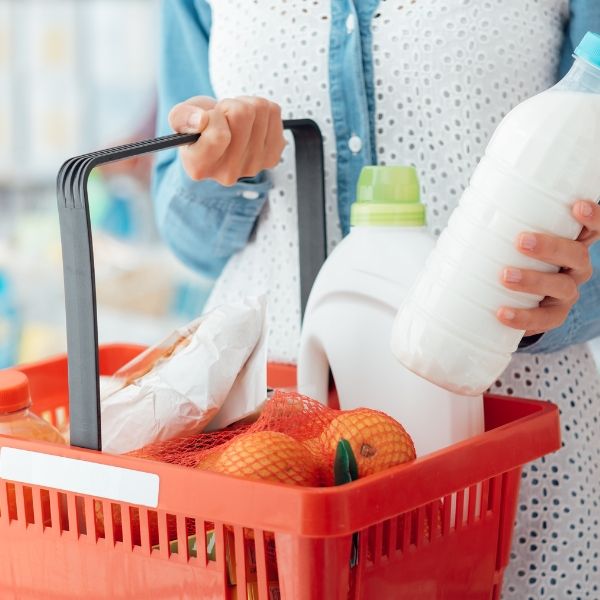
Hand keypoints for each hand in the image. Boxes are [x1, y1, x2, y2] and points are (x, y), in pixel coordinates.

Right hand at [168, 95, 285, 185]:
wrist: (219, 135)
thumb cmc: (198, 126)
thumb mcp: (180, 117)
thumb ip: (182, 116)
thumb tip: (201, 120)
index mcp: (200, 167)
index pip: (220, 135)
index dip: (214, 115)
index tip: (208, 118)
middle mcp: (228, 174)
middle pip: (242, 115)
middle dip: (230, 105)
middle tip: (223, 117)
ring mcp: (253, 167)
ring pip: (260, 110)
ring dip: (246, 105)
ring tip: (235, 118)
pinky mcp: (273, 156)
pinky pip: (274, 113)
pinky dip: (262, 109)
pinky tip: (251, 123)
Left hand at [497, 200, 598, 335]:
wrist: (516, 295)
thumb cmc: (516, 254)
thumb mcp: (519, 236)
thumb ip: (511, 220)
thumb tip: (480, 198)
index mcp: (573, 242)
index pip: (593, 228)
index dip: (594, 218)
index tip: (577, 206)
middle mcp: (577, 267)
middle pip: (577, 255)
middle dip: (550, 247)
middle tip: (521, 241)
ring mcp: (567, 292)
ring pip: (561, 287)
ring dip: (533, 281)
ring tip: (505, 276)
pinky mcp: (554, 315)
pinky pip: (544, 319)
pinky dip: (523, 317)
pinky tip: (502, 313)